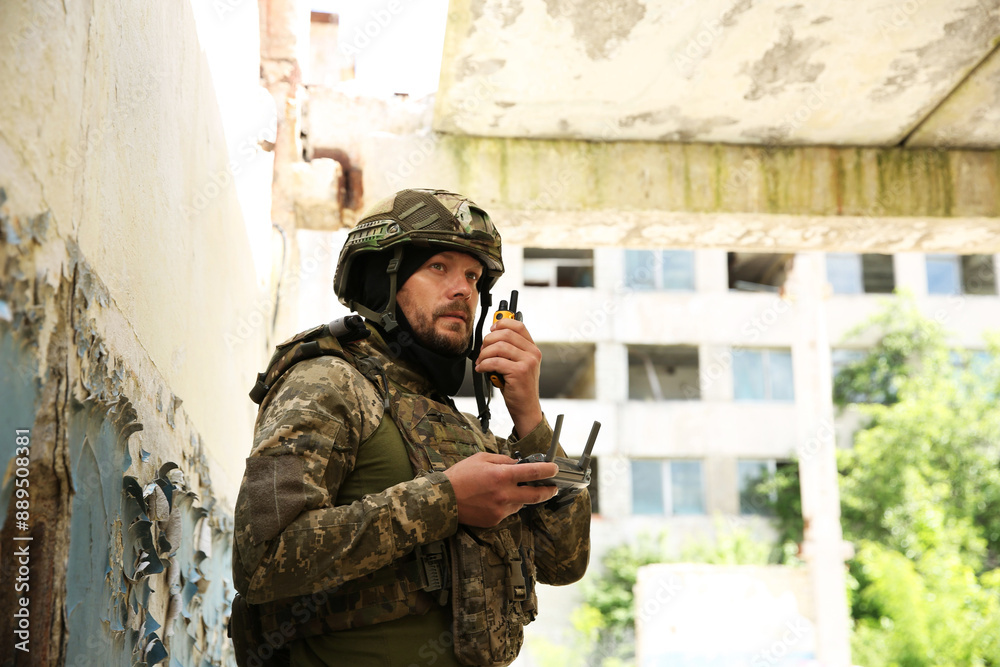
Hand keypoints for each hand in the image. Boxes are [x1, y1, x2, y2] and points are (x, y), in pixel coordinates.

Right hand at [443, 452, 558, 526]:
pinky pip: (508, 511)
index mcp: (502, 476)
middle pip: (536, 495)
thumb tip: (518, 463)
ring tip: (511, 490)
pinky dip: (507, 504)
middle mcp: (504, 494)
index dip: (548, 470)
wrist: (443, 499)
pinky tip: (496, 499)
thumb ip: (503, 460)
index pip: (534, 472)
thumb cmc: (460, 476)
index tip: (555, 469)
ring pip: (521, 504)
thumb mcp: (481, 458)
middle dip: (548, 491)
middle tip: (553, 488)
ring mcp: (500, 509)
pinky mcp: (495, 520)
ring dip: (522, 497)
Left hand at [474, 318, 542, 436]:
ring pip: (499, 347)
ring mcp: (527, 362)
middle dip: (488, 340)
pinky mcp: (519, 372)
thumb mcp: (517, 364)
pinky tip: (482, 369)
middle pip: (505, 334)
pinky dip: (484, 364)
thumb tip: (492, 335)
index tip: (491, 329)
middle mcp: (532, 353)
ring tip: (481, 362)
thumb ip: (509, 350)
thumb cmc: (518, 387)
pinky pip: (495, 362)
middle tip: (482, 350)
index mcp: (532, 348)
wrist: (526, 407)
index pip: (518, 325)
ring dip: (484, 354)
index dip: (502, 323)